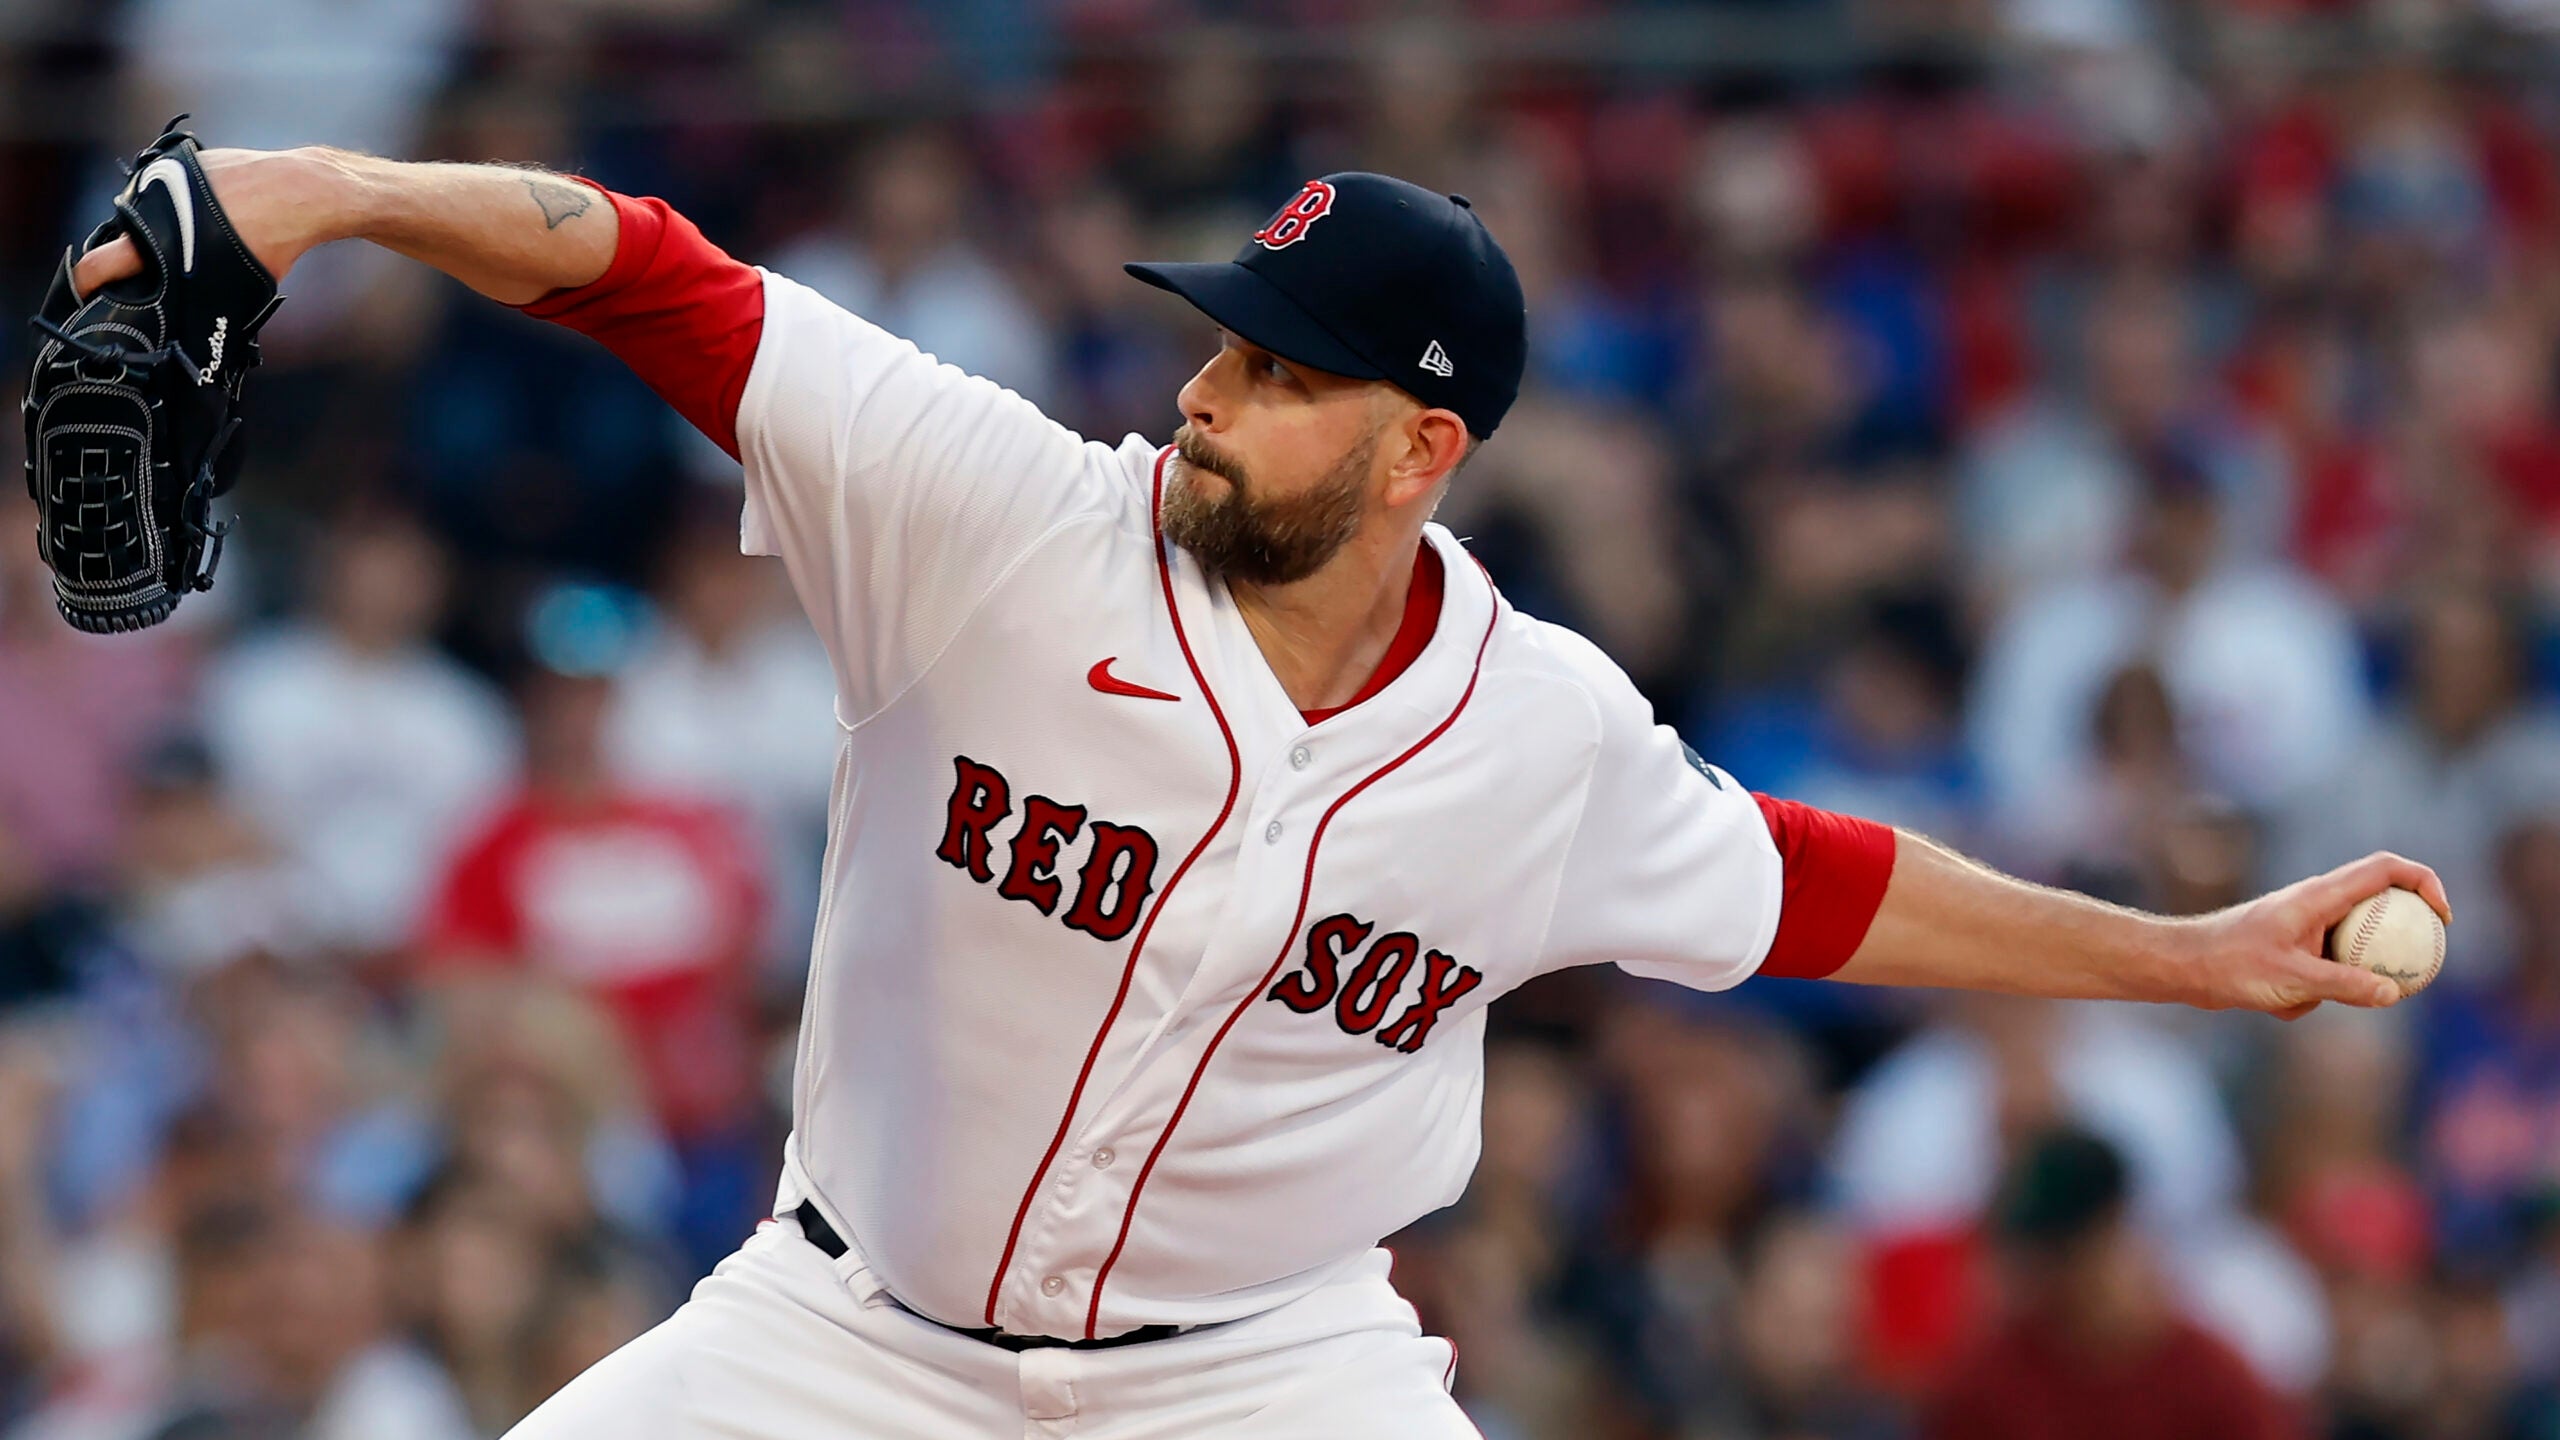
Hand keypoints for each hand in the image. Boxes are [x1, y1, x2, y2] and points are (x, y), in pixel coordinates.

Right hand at [71, 147, 352, 297]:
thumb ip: (204, 297)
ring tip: (192, 236)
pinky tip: (203, 211)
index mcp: (158, 238)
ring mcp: (162, 176)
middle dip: (138, 252)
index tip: (86, 292)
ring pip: (147, 209)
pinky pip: (167, 187)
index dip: (89, 281)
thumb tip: (195, 325)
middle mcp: (150, 203)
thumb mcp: (237, 284)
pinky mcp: (179, 160)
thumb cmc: (274, 242)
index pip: (100, 262)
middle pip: (126, 234)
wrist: (296, 189)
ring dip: (161, 225)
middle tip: (158, 266)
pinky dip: (179, 202)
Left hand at [2182, 851, 2451, 1019]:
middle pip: (2378, 908)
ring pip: (2351, 949)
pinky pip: (2323, 972)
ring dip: (2340, 981)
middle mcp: (2317, 903)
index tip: (2442, 918)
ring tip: (2304, 998)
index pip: (2386, 869)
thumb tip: (2393, 993)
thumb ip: (2344, 985)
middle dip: (2393, 942)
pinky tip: (2275, 1005)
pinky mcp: (2295, 949)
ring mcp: (2306, 926)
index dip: (2424, 882)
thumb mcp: (2292, 979)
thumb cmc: (2230, 964)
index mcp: (2321, 895)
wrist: (2184, 967)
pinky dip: (2310, 994)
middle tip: (2409, 973)